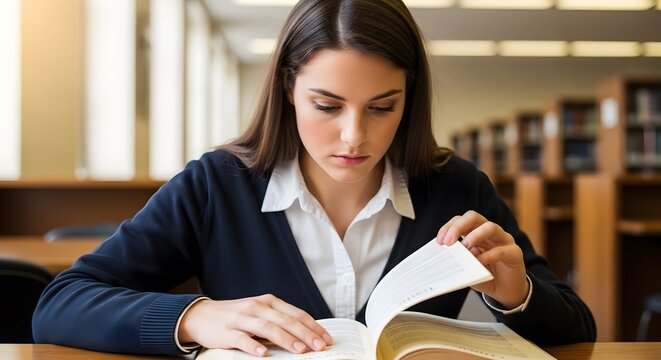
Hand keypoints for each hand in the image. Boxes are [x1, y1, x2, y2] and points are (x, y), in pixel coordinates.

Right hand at [178, 294, 332, 356]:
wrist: (202, 315)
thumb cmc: (236, 316)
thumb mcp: (260, 313)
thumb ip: (279, 320)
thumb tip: (305, 335)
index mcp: (268, 302)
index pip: (296, 313)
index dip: (313, 326)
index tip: (327, 338)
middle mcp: (257, 307)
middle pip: (285, 320)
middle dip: (305, 334)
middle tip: (320, 346)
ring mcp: (242, 318)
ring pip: (267, 328)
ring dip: (285, 339)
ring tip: (300, 350)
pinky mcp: (227, 332)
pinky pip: (242, 339)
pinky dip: (254, 346)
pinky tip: (264, 355)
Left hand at [436, 210, 528, 308]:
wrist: (505, 291)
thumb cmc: (484, 275)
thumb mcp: (467, 268)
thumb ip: (458, 261)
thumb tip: (443, 259)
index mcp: (475, 232)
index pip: (461, 220)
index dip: (449, 227)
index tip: (439, 241)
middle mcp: (490, 232)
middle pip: (474, 217)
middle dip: (459, 226)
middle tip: (449, 241)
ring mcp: (504, 240)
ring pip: (490, 227)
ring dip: (475, 236)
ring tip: (465, 248)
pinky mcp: (514, 253)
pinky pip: (501, 250)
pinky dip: (488, 256)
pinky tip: (478, 262)